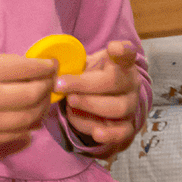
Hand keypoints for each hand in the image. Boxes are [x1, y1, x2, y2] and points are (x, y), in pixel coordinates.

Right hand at [0, 50, 57, 149]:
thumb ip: (6, 63)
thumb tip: (37, 68)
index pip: (29, 69)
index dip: (46, 67)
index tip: (52, 65)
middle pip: (34, 94)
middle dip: (47, 86)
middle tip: (50, 81)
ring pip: (30, 117)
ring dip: (42, 106)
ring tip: (42, 97)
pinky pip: (17, 133)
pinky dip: (29, 123)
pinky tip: (30, 113)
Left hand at [58, 41, 143, 158]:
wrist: (99, 101)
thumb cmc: (89, 80)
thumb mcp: (83, 67)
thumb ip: (73, 65)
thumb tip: (50, 67)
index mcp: (122, 64)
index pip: (127, 54)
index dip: (122, 50)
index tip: (113, 48)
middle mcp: (131, 83)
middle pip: (114, 82)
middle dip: (85, 84)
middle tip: (61, 85)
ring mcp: (130, 104)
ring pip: (118, 107)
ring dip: (90, 105)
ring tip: (70, 103)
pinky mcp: (128, 126)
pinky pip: (122, 132)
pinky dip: (110, 133)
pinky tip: (96, 133)